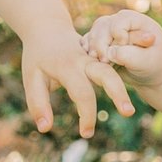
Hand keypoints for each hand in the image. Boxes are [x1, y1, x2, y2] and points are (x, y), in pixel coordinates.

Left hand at [19, 29, 133, 137]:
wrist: (48, 28)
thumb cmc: (37, 56)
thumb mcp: (31, 78)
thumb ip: (38, 103)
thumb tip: (44, 129)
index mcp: (67, 66)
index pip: (82, 93)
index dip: (87, 115)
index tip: (86, 134)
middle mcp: (84, 60)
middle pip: (106, 75)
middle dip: (118, 94)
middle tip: (128, 113)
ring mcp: (94, 58)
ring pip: (113, 71)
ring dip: (122, 90)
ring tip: (129, 111)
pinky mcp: (99, 59)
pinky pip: (112, 69)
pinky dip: (119, 84)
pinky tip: (123, 101)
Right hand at [83, 10, 161, 88]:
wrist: (152, 73)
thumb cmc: (155, 65)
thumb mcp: (147, 61)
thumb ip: (130, 55)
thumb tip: (109, 52)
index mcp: (135, 20)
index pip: (118, 23)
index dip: (118, 37)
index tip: (125, 51)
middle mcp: (120, 21)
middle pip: (101, 26)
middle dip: (101, 45)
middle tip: (105, 62)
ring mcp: (110, 30)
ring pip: (93, 34)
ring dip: (93, 49)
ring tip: (100, 62)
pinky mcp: (102, 41)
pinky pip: (88, 42)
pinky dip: (88, 52)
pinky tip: (93, 62)